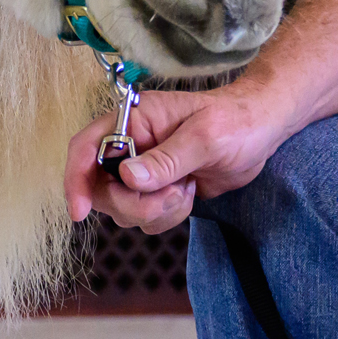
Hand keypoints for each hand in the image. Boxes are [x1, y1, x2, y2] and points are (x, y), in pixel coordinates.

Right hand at [65, 84, 299, 233]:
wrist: (262, 130)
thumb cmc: (235, 121)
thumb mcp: (205, 137)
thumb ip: (166, 159)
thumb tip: (128, 179)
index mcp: (131, 121)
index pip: (85, 148)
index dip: (75, 178)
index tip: (79, 210)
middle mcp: (128, 145)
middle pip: (100, 187)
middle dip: (134, 203)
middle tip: (173, 196)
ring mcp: (140, 170)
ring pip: (122, 207)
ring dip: (155, 210)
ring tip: (187, 189)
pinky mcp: (155, 190)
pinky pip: (144, 217)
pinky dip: (166, 216)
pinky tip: (189, 194)